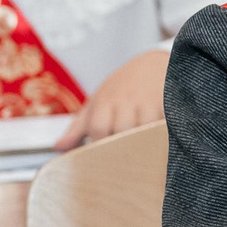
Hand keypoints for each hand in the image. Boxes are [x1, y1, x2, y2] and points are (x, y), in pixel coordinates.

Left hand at [54, 49, 168, 148]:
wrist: (153, 63)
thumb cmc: (121, 88)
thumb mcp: (97, 102)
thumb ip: (78, 127)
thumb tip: (58, 147)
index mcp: (105, 101)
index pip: (99, 128)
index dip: (101, 144)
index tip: (104, 158)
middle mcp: (126, 100)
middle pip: (123, 132)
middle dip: (123, 148)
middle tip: (125, 163)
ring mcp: (149, 101)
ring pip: (145, 131)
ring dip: (144, 145)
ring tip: (144, 156)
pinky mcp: (168, 103)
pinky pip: (165, 126)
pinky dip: (162, 135)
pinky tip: (161, 142)